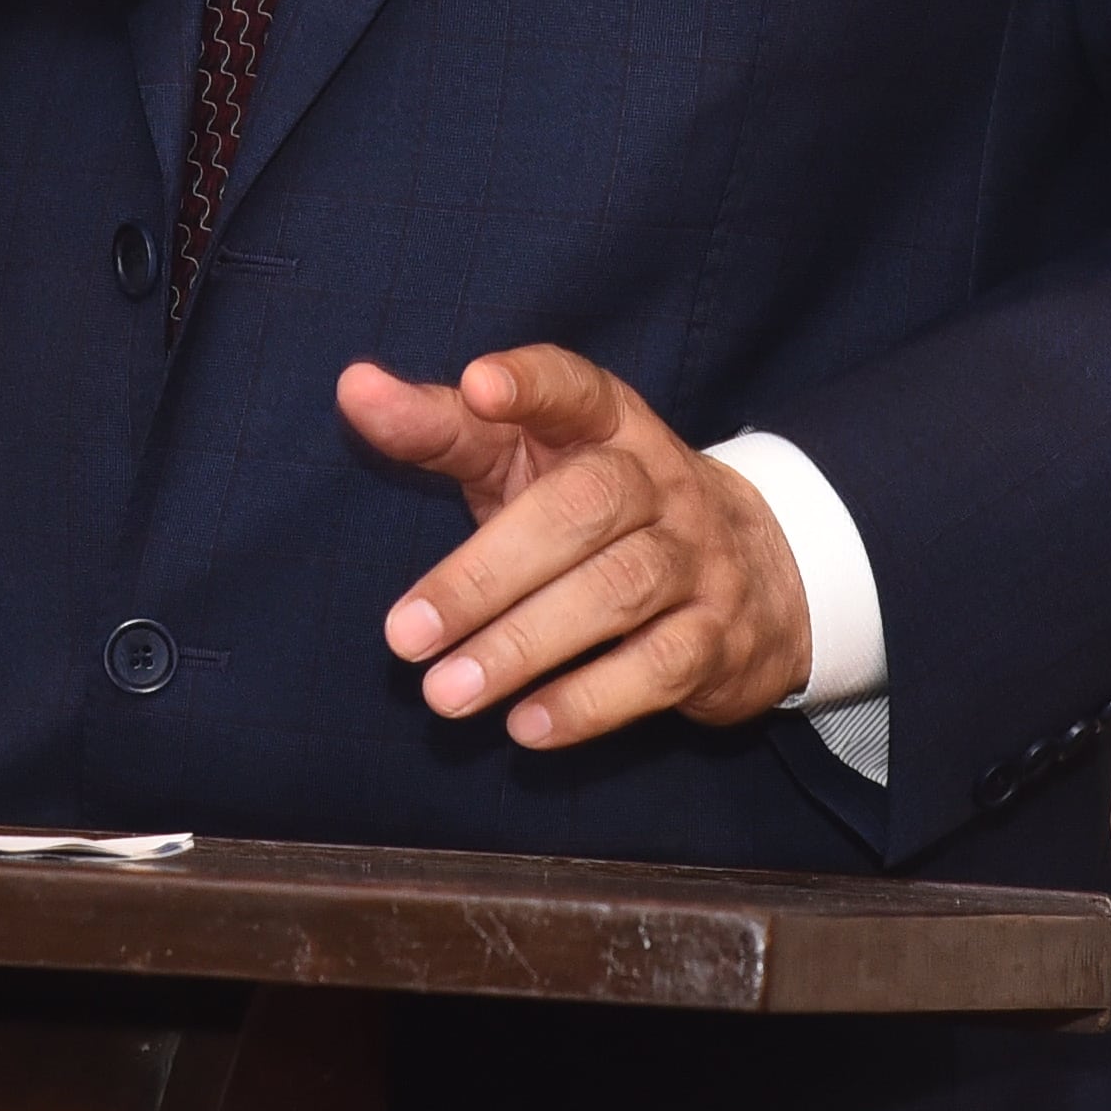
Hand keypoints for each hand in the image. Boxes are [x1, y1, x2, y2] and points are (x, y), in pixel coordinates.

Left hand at [341, 344, 815, 749]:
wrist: (756, 577)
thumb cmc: (599, 513)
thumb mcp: (529, 460)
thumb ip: (444, 428)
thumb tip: (354, 386)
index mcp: (611, 423)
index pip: (574, 386)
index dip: (531, 384)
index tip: (476, 388)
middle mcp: (662, 480)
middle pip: (583, 507)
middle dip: (486, 573)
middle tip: (404, 636)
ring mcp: (701, 558)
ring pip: (618, 591)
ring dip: (524, 646)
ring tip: (445, 693)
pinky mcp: (718, 639)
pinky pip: (659, 668)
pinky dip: (589, 702)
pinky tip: (525, 726)